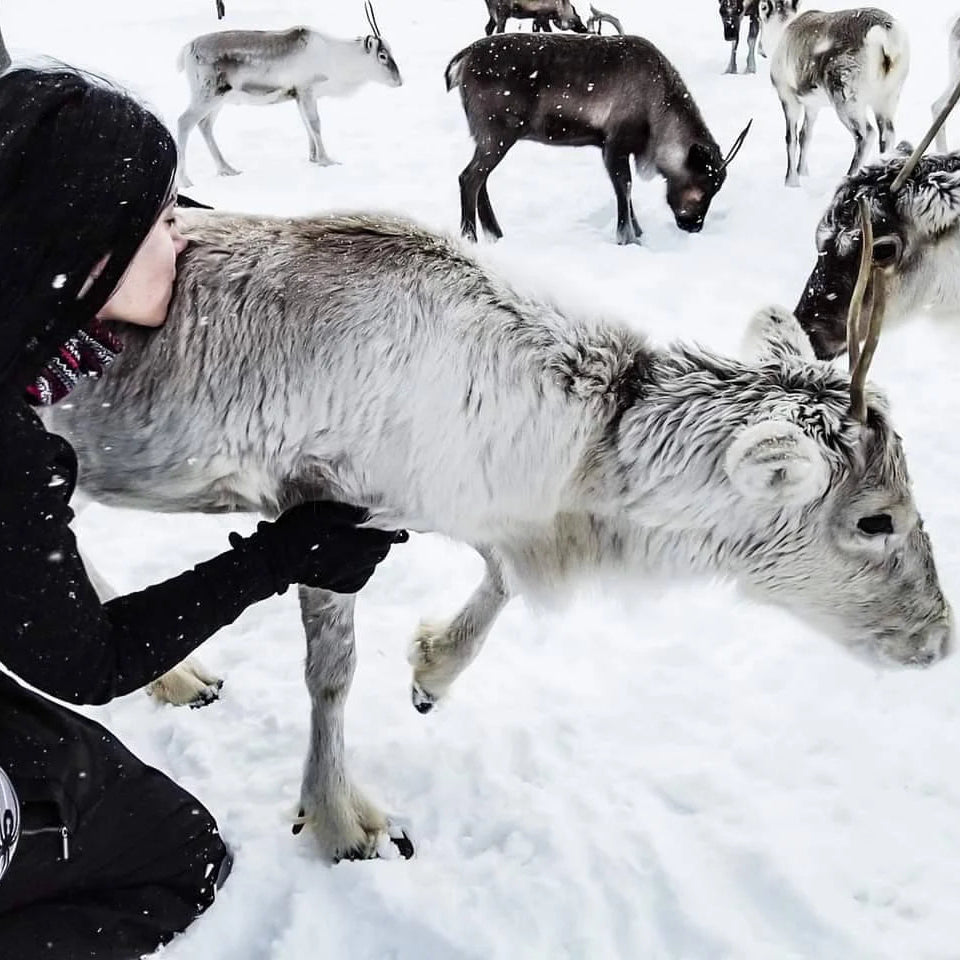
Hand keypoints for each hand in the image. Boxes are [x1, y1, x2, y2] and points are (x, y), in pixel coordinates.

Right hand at [229, 501, 406, 593]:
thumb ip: (353, 513)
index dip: (391, 527)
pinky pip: (360, 576)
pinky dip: (361, 566)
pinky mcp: (342, 585)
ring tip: (364, 541)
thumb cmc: (299, 531)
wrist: (276, 561)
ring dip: (373, 552)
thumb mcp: (325, 512)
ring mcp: (350, 576)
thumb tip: (374, 512)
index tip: (390, 519)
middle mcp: (359, 563)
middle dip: (382, 539)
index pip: (387, 536)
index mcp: (359, 543)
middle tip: (378, 528)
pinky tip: (353, 558)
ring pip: (372, 564)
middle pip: (382, 550)